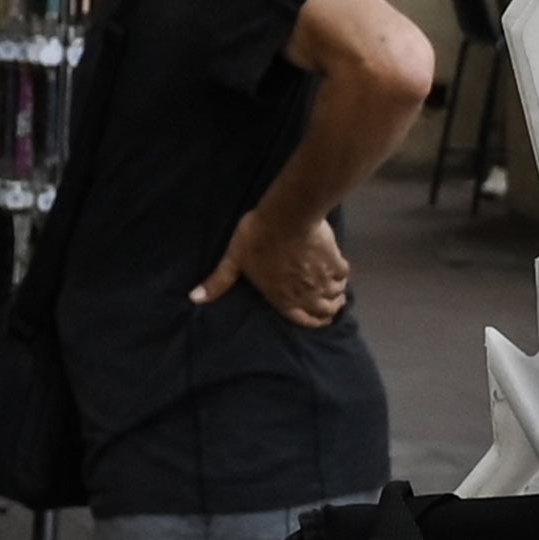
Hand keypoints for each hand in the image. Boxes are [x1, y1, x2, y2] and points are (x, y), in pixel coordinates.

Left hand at [191, 203, 351, 327]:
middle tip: (328, 304)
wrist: (288, 216)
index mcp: (282, 298)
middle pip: (324, 310)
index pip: (303, 321)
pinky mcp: (335, 261)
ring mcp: (322, 279)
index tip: (318, 320)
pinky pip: (344, 275)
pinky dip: (343, 277)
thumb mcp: (234, 259)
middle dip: (327, 310)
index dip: (313, 323)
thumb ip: (218, 281)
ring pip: (336, 295)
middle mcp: (305, 294)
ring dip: (336, 295)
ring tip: (335, 290)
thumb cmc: (258, 237)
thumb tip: (194, 298)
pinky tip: (339, 271)